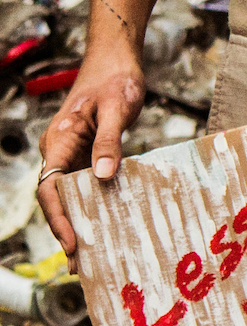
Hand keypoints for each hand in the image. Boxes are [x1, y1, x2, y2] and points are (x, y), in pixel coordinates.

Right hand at [37, 51, 145, 267]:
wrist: (117, 59)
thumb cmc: (116, 79)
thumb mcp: (117, 108)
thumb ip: (110, 142)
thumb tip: (104, 178)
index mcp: (59, 140)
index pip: (49, 188)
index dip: (59, 218)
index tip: (73, 243)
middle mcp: (60, 150)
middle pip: (57, 199)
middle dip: (67, 231)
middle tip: (81, 266)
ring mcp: (72, 152)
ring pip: (70, 195)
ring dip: (80, 223)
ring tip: (92, 257)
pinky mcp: (87, 152)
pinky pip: (86, 185)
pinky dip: (93, 206)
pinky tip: (107, 226)